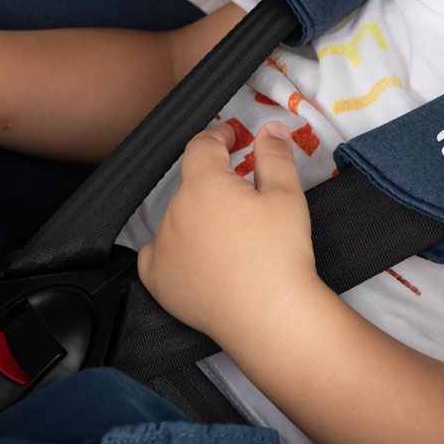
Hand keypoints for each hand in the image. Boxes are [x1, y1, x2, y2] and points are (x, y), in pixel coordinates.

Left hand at [137, 120, 321, 349]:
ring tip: (228, 235)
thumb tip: (269, 128)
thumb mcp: (286, 195)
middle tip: (245, 199)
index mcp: (204, 184)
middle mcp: (174, 211)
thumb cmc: (280, 252)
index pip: (201, 146)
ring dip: (197, 216)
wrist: (268, 314)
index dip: (217, 135)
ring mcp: (162, 247)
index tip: (231, 137)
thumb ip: (274, 155)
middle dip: (215, 184)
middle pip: (192, 185)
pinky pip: (156, 253)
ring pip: (177, 218)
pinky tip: (192, 255)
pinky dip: (172, 248)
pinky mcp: (158, 280)